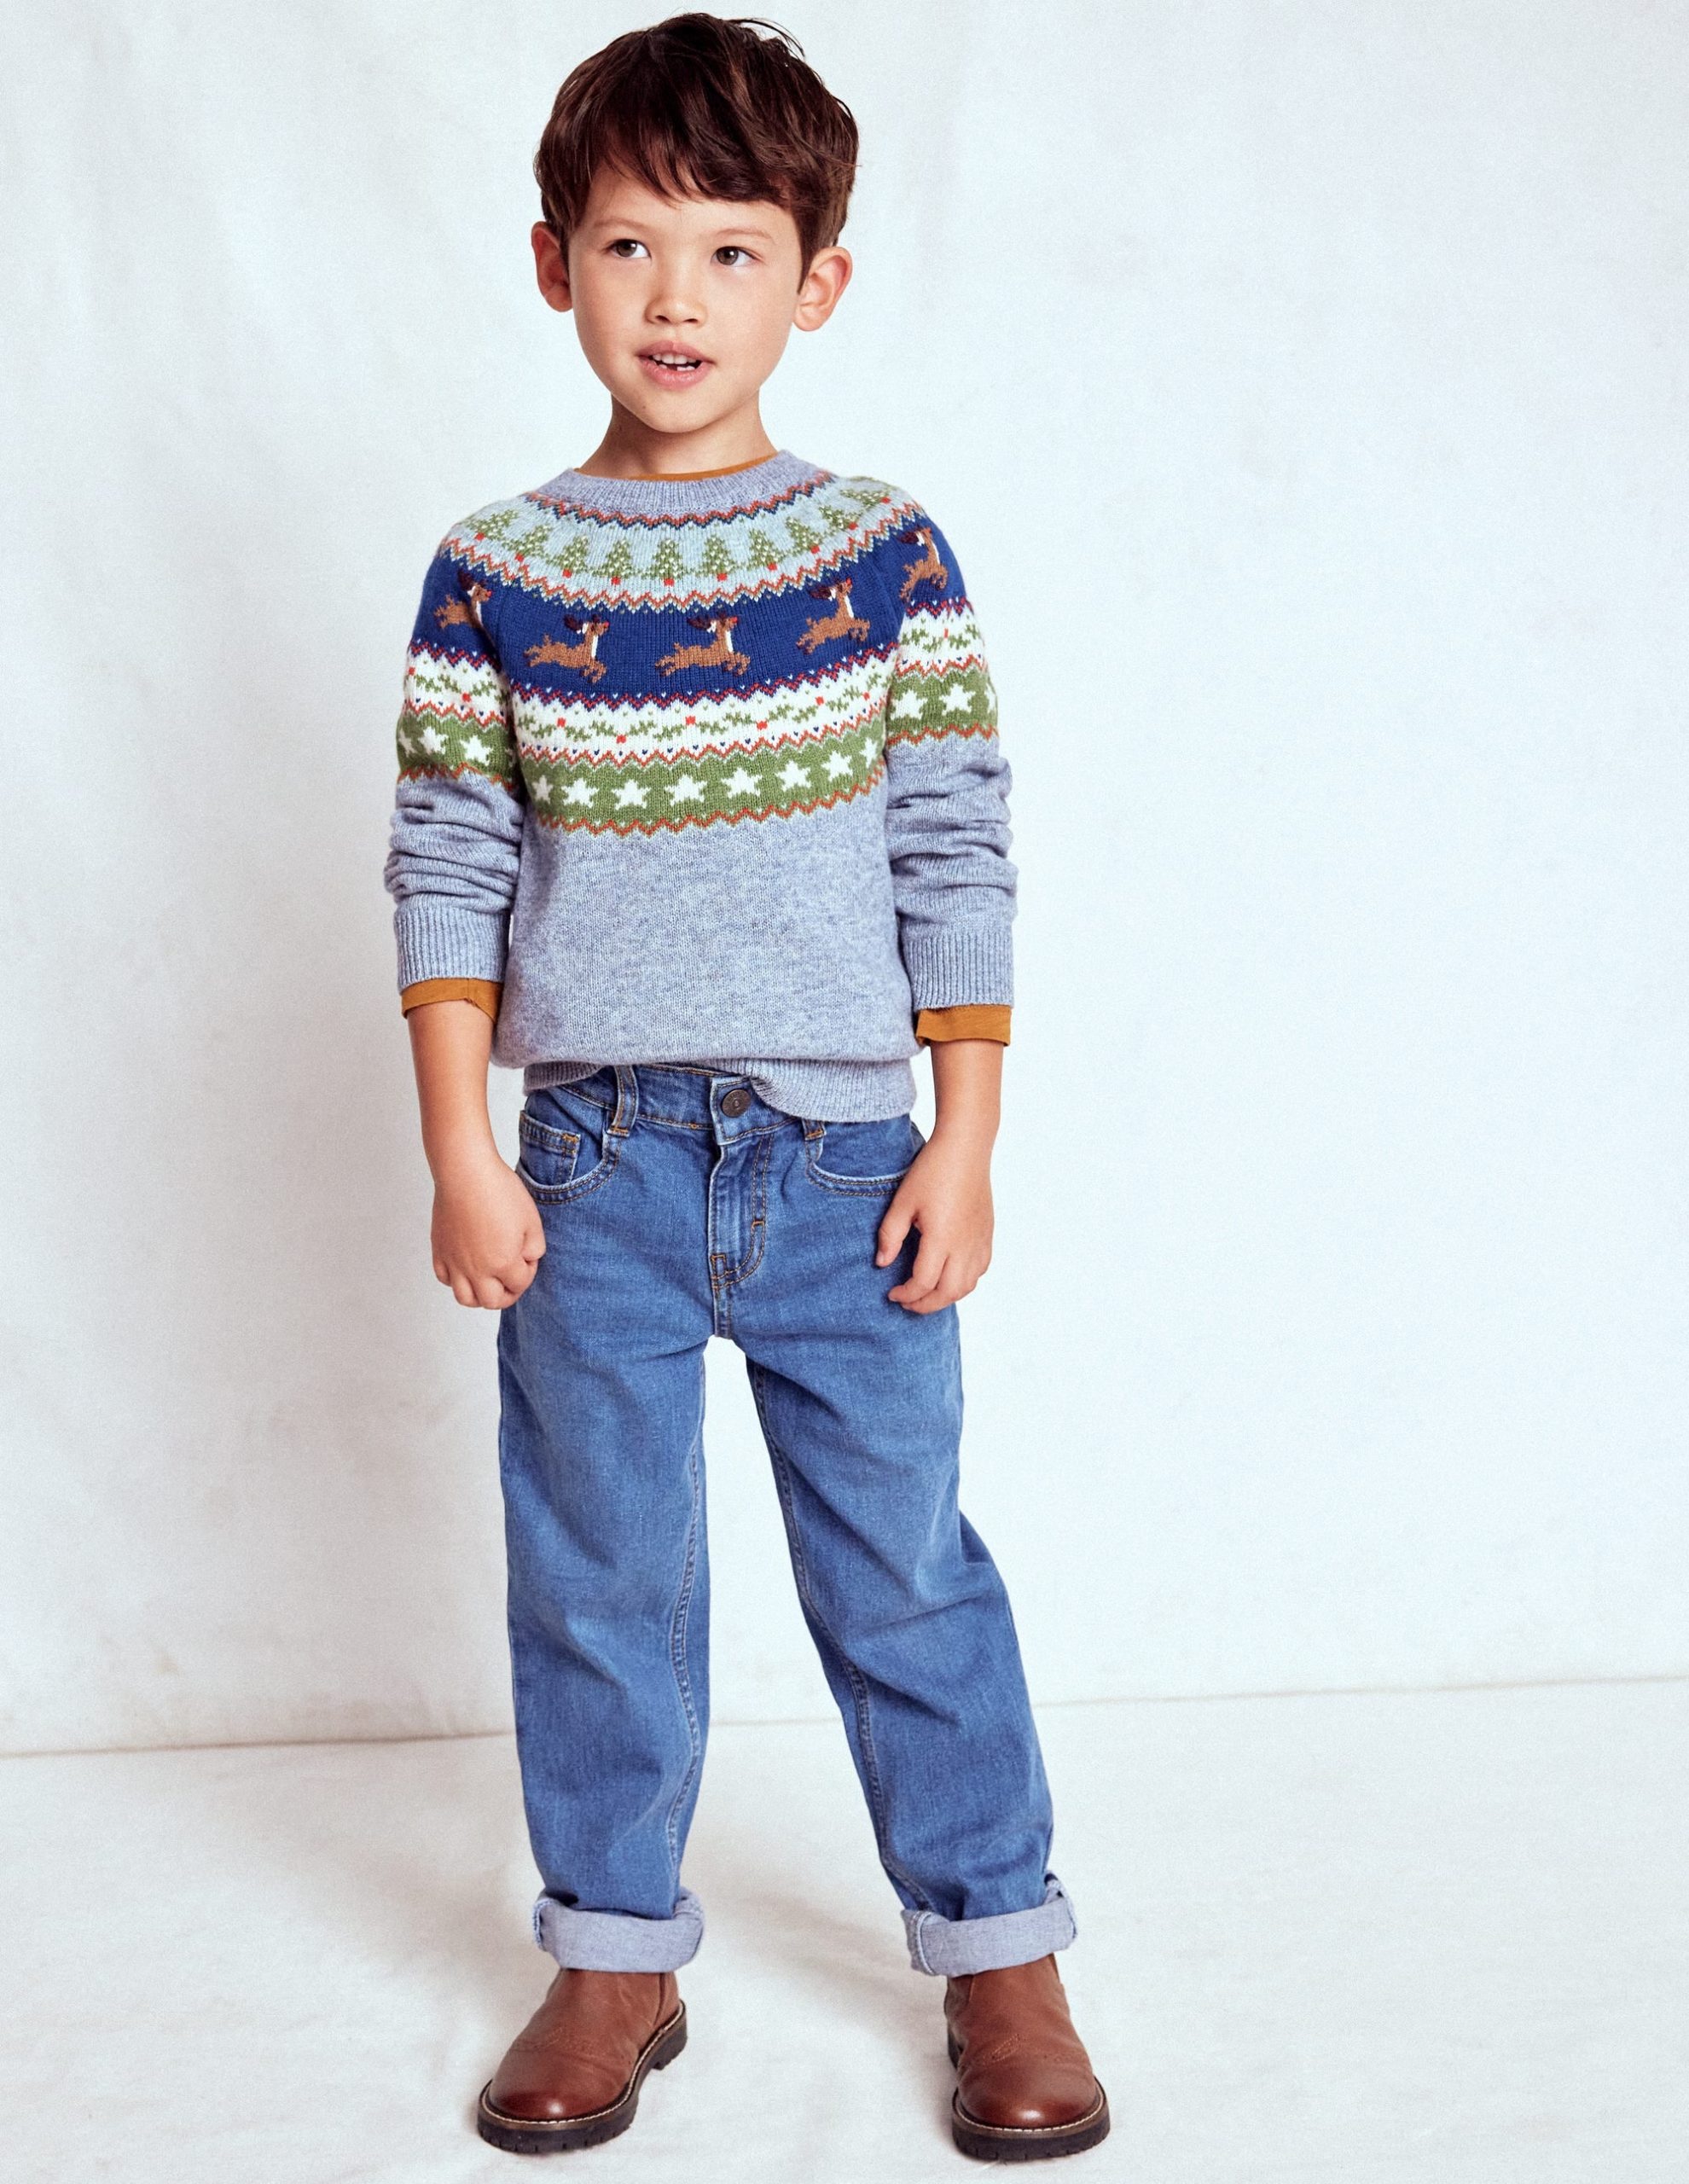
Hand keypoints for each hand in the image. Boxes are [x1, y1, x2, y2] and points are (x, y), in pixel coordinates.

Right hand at [430, 1148, 545, 1307]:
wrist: (466, 1171)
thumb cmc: (499, 1191)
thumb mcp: (532, 1220)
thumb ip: (535, 1248)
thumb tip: (528, 1260)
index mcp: (503, 1263)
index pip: (520, 1284)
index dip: (529, 1271)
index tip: (528, 1257)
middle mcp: (476, 1269)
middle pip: (492, 1301)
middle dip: (507, 1293)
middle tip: (512, 1279)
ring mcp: (455, 1262)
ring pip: (465, 1298)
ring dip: (480, 1295)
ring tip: (489, 1281)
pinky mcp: (440, 1251)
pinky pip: (444, 1279)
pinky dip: (455, 1280)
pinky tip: (466, 1267)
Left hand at [876, 1133, 993, 1312]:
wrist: (965, 1149)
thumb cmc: (931, 1171)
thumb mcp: (902, 1202)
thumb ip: (890, 1236)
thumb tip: (882, 1262)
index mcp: (941, 1238)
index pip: (924, 1283)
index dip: (906, 1294)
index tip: (891, 1293)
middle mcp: (965, 1245)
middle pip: (949, 1292)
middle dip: (926, 1305)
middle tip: (907, 1302)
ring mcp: (979, 1240)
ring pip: (968, 1286)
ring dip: (946, 1296)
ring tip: (927, 1293)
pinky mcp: (987, 1234)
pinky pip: (980, 1270)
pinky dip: (965, 1281)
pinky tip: (949, 1275)